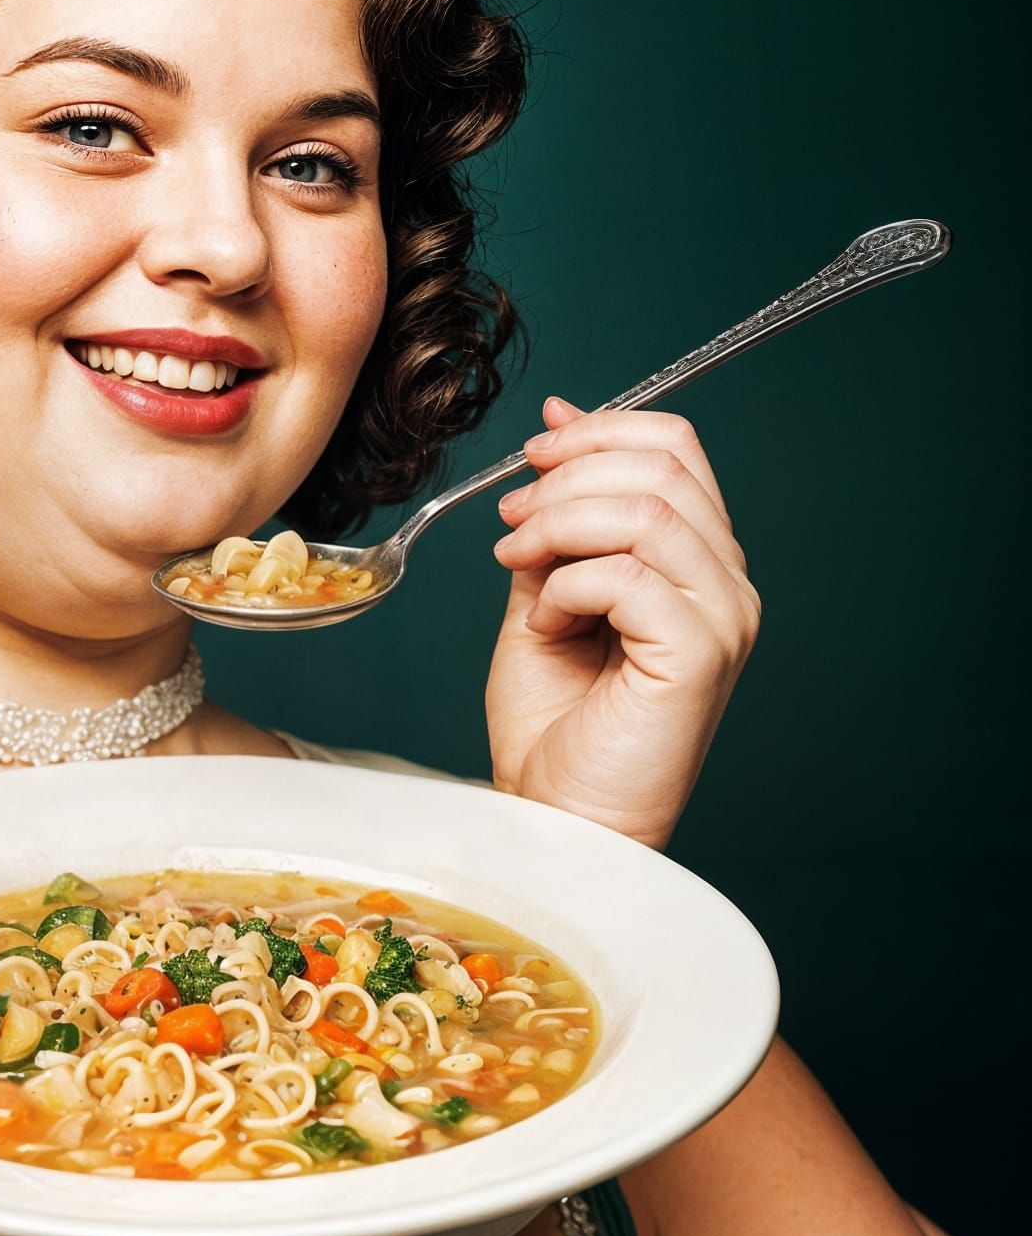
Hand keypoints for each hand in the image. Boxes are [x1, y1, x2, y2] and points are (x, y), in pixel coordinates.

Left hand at [487, 396, 759, 848]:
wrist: (555, 815)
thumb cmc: (553, 721)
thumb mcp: (542, 591)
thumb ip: (558, 519)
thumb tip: (558, 421)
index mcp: (696, 560)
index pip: (675, 448)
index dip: (598, 432)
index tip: (533, 452)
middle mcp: (725, 583)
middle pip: (663, 466)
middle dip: (567, 476)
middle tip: (510, 519)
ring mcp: (722, 618)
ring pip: (646, 511)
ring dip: (559, 525)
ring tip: (516, 565)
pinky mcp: (699, 654)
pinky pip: (629, 575)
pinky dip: (567, 584)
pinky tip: (546, 621)